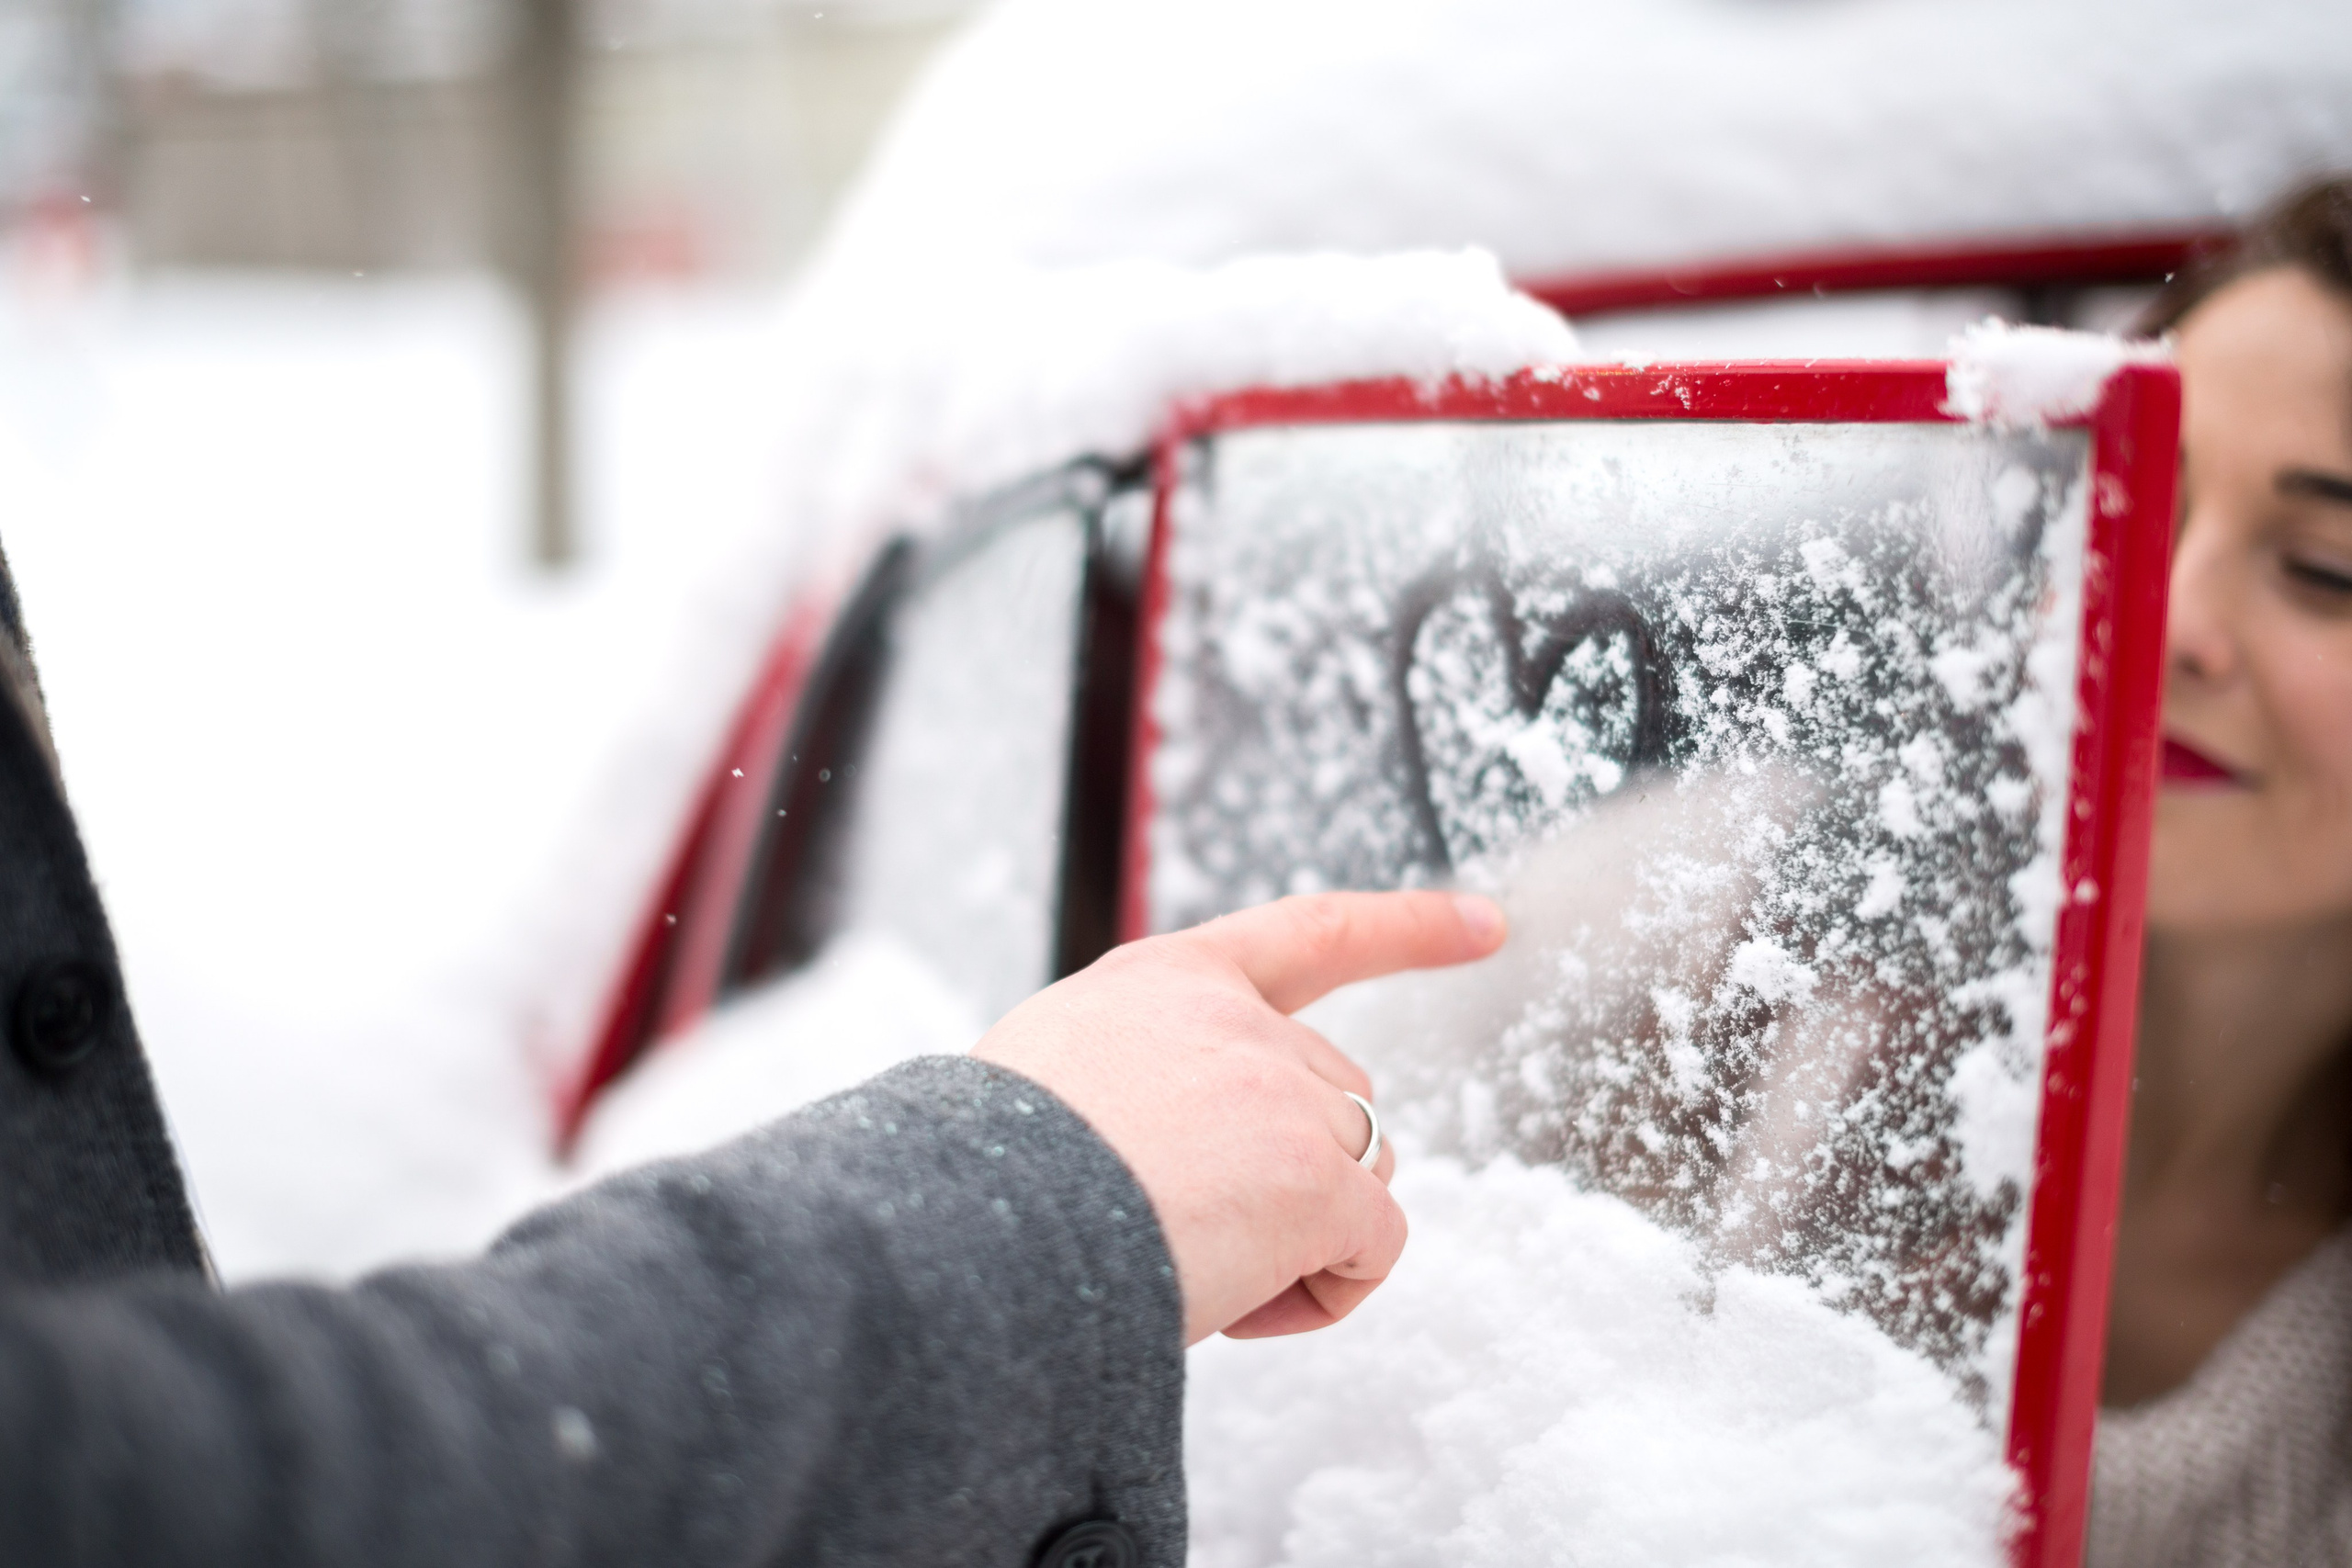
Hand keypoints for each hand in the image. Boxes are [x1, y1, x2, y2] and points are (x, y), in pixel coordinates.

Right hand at [971, 891, 1505, 1343]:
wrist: (959, 1232)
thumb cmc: (981, 1186)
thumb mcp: (1055, 1082)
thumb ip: (1147, 1082)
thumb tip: (1212, 1166)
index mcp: (1162, 982)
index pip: (1308, 936)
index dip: (1405, 930)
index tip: (1489, 923)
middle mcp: (1234, 1019)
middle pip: (1341, 1100)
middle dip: (1298, 1176)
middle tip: (1188, 1238)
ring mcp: (1281, 1092)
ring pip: (1362, 1172)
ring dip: (1302, 1236)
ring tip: (1191, 1268)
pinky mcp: (1315, 1175)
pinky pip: (1374, 1248)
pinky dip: (1325, 1293)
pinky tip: (1238, 1305)